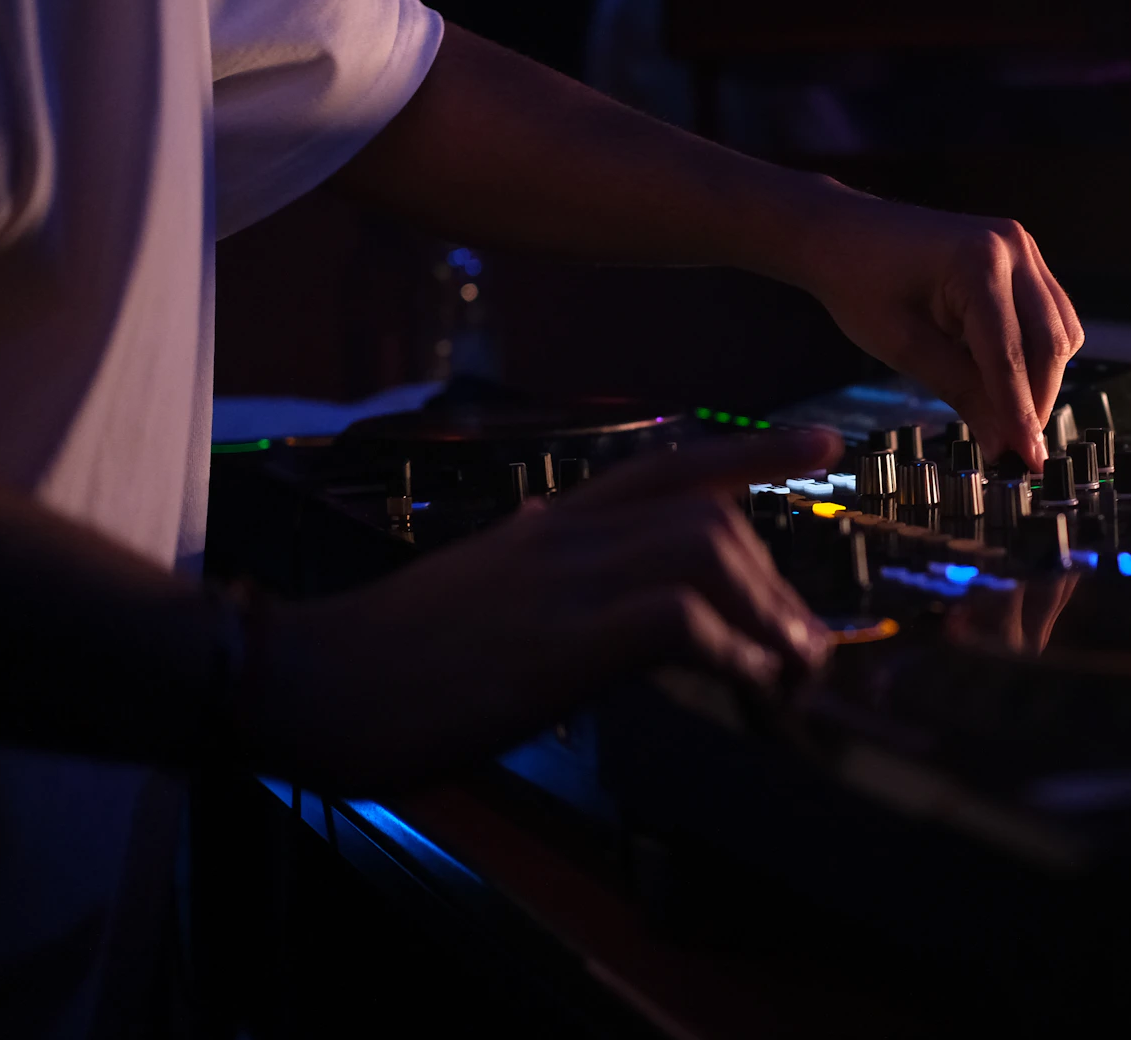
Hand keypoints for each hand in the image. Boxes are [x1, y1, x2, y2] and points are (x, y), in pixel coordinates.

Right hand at [233, 428, 843, 793]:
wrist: (304, 683)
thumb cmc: (391, 655)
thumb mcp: (486, 596)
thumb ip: (552, 581)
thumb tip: (606, 596)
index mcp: (548, 524)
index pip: (669, 466)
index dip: (754, 452)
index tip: (826, 442)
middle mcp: (563, 535)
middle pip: (709, 517)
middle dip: (775, 581)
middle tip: (807, 644)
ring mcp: (561, 580)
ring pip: (706, 550)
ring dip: (765, 612)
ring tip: (786, 672)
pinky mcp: (558, 638)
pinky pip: (679, 619)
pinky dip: (730, 652)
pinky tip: (741, 686)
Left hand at [792, 185, 1083, 468]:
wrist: (844, 233)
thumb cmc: (859, 282)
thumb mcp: (902, 346)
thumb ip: (960, 391)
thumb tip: (1002, 443)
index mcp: (977, 261)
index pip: (1009, 355)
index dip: (1020, 415)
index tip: (1026, 461)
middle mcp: (1012, 247)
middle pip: (1050, 343)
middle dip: (1037, 401)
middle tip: (1016, 448)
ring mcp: (1022, 249)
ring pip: (1061, 331)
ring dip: (1042, 378)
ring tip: (1005, 412)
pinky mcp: (1022, 259)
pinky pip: (1051, 316)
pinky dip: (1036, 352)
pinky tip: (1004, 374)